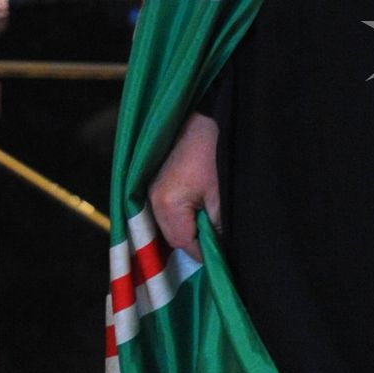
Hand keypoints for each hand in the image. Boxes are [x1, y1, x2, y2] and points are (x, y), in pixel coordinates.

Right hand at [149, 112, 220, 261]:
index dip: (204, 252)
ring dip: (188, 229)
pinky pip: (166, 211)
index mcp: (167, 204)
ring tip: (209, 225)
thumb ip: (218, 226)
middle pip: (172, 237)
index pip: (183, 243)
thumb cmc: (216, 154)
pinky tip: (197, 213)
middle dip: (195, 242)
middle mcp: (152, 200)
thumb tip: (220, 249)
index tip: (223, 254)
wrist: (204, 118)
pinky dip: (181, 217)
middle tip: (218, 241)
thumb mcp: (222, 194)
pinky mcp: (156, 183)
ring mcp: (151, 191)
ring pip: (168, 225)